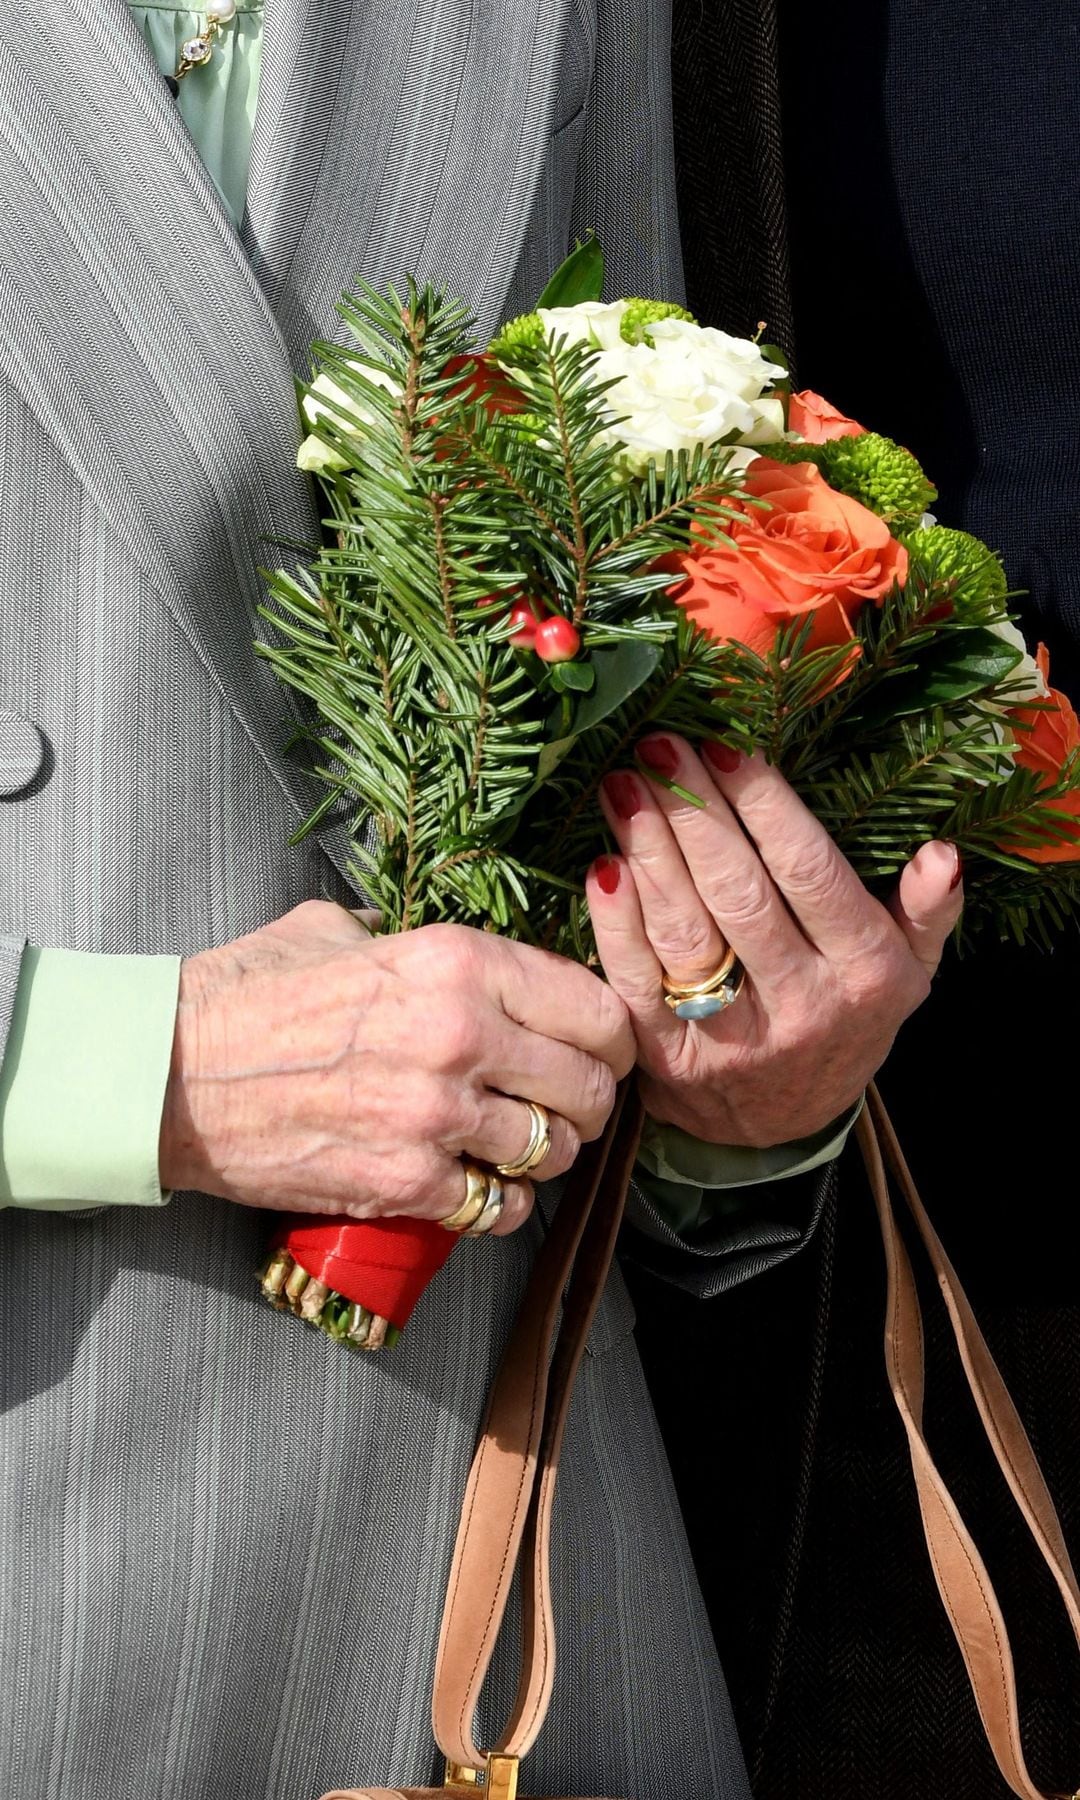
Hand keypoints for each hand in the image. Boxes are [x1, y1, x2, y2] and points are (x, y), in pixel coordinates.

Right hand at [159, 901, 634, 1231]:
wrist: (173, 1072)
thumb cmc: (251, 995)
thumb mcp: (342, 931)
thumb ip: (421, 942)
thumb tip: (470, 959)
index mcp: (455, 961)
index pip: (594, 1007)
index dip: (611, 1037)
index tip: (600, 1050)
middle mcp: (460, 1034)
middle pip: (590, 1086)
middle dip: (587, 1101)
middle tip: (561, 1104)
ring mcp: (435, 1115)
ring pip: (554, 1150)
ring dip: (543, 1154)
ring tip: (511, 1144)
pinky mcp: (406, 1182)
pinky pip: (501, 1207)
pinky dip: (498, 1203)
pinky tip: (472, 1183)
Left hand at [586, 736, 962, 1146]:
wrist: (784, 1127)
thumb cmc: (845, 1016)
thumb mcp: (907, 972)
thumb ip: (928, 912)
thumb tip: (943, 853)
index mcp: (864, 973)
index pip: (807, 874)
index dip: (762, 807)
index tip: (722, 747)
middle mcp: (801, 1006)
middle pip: (738, 895)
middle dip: (694, 814)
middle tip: (657, 748)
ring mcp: (732, 1039)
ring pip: (683, 933)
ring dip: (648, 852)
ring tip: (623, 787)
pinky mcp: (669, 1060)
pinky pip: (635, 982)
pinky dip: (614, 923)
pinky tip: (603, 866)